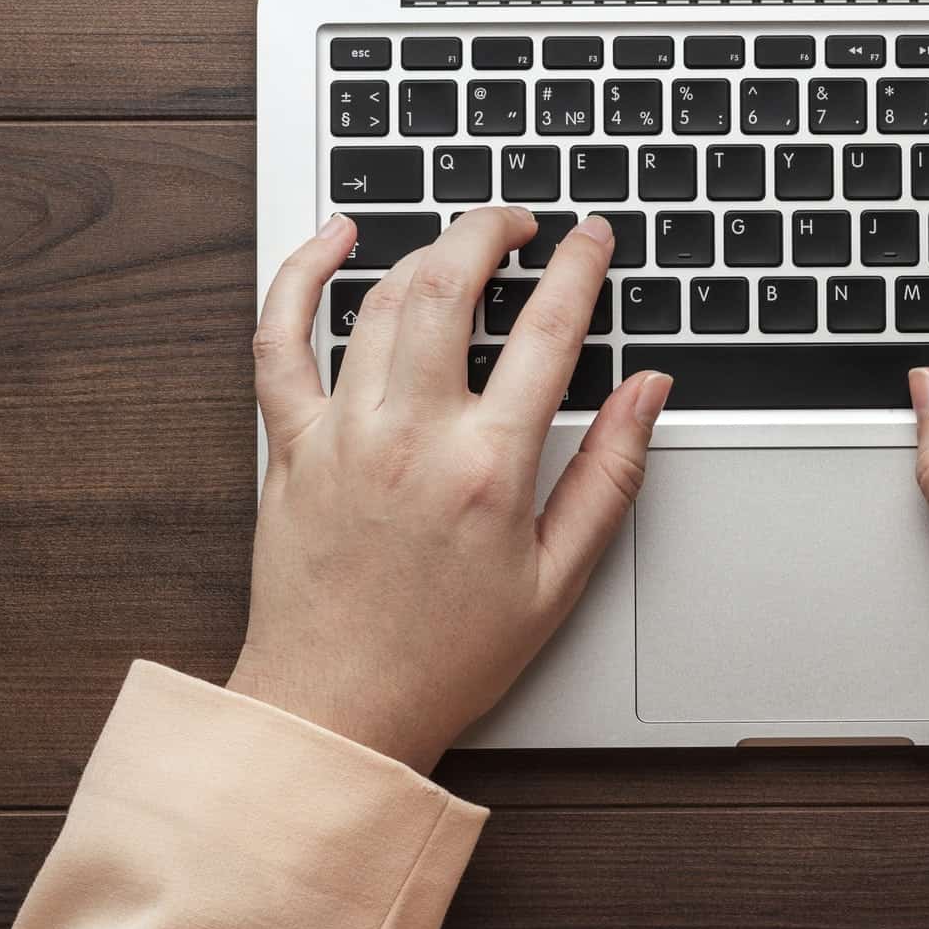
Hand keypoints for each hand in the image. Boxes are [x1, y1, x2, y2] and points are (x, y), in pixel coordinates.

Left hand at [230, 209, 671, 771]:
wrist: (337, 709)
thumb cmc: (446, 656)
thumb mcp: (559, 578)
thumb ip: (611, 475)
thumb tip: (647, 394)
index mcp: (488, 469)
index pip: (549, 333)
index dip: (580, 267)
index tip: (592, 237)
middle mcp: (412, 436)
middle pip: (453, 284)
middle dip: (494, 228)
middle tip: (522, 220)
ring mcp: (342, 433)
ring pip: (381, 299)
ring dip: (427, 250)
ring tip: (462, 242)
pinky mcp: (290, 444)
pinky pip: (281, 337)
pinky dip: (302, 275)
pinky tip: (334, 240)